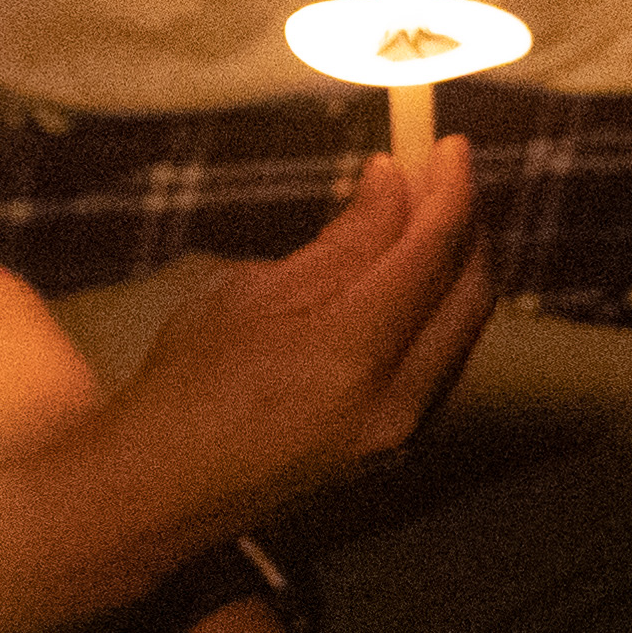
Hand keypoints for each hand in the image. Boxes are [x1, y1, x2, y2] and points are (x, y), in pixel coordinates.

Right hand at [99, 140, 501, 541]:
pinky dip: (437, 310)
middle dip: (466, 224)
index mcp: (352, 353)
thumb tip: (393, 183)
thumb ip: (341, 242)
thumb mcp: (252, 292)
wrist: (161, 488)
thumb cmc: (186, 383)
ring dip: (455, 267)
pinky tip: (407, 279)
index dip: (451, 189)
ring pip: (463, 329)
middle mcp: (396, 398)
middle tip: (440, 174)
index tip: (451, 144)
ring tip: (423, 217)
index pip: (433, 253)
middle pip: (470, 292)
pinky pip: (441, 362)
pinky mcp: (395, 446)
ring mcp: (402, 431)